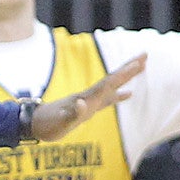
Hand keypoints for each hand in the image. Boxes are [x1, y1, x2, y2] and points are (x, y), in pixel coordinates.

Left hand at [31, 53, 146, 140]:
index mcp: (87, 98)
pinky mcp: (86, 108)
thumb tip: (82, 103)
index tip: (139, 62)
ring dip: (126, 77)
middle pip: (112, 79)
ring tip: (142, 66)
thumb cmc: (47, 125)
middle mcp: (89, 96)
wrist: (33, 124)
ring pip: (112, 86)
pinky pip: (107, 99)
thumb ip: (72, 113)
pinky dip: (119, 95)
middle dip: (129, 68)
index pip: (108, 83)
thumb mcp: (60, 123)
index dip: (123, 74)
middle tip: (146, 54)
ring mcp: (89, 101)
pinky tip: (129, 94)